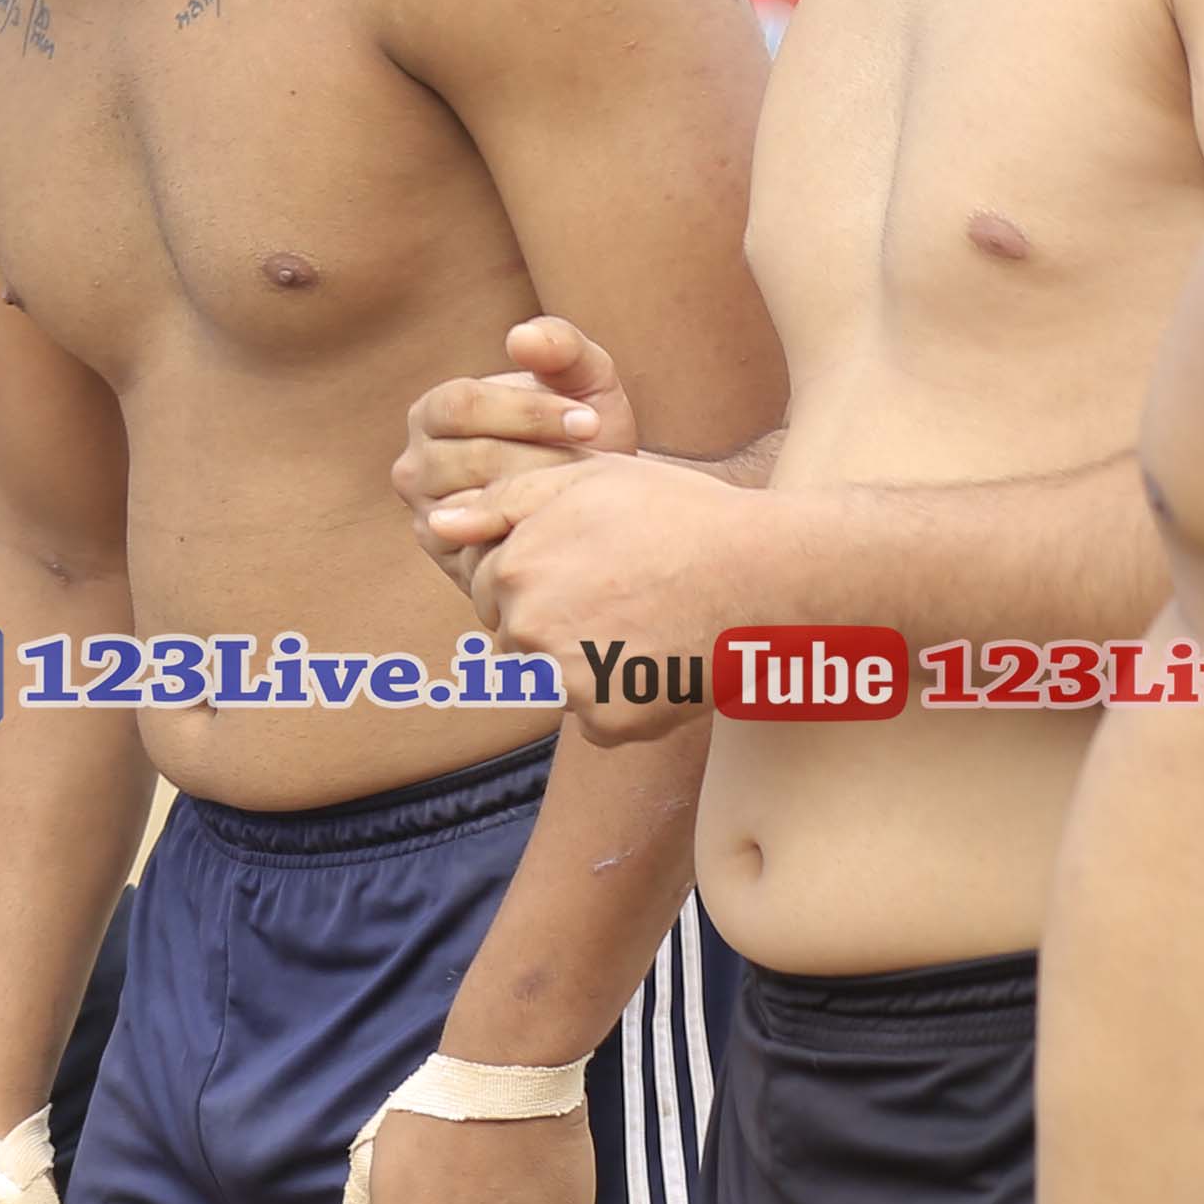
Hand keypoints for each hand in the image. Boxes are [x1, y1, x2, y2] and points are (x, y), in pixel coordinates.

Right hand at [394, 314, 641, 592]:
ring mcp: (427, 513)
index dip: (528, 412)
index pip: (462, 404)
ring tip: (582, 493)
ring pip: (475, 504)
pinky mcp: (449, 557)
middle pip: (470, 456)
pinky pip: (484, 547)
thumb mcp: (583, 381)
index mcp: (436, 411)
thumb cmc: (584, 431)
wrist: (595, 499)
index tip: (591, 421)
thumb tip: (519, 336)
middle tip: (598, 463)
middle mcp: (415, 464)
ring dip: (537, 497)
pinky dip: (528, 534)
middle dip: (542, 459)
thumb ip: (560, 347)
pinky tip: (566, 524)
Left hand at [438, 451, 760, 734]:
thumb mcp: (587, 480)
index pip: (490, 589)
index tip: (591, 566)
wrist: (770, 571)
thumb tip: (434, 525)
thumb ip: (501, 501)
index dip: (539, 575)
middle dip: (550, 626)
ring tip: (644, 629)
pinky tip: (663, 661)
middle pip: (514, 641)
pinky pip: (597, 720)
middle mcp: (527, 631)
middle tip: (621, 598)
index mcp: (513, 571)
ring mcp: (566, 682)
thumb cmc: (681, 516)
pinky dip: (624, 702)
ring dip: (582, 667)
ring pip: (552, 683)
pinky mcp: (609, 723)